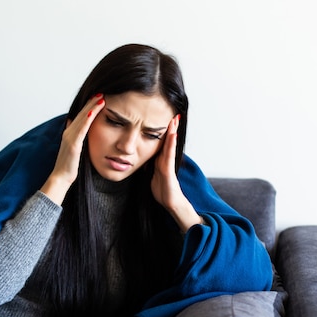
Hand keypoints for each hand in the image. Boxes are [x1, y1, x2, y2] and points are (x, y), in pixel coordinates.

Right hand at [41, 94, 104, 204]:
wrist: (61, 177)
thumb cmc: (69, 165)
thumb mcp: (74, 148)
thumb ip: (76, 137)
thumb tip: (76, 126)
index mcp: (70, 133)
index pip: (81, 116)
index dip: (89, 106)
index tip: (97, 98)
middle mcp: (69, 132)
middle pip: (82, 114)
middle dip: (91, 102)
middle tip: (101, 93)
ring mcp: (70, 138)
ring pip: (82, 118)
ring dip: (91, 107)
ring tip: (101, 98)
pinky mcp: (73, 145)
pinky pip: (81, 129)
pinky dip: (87, 120)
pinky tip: (93, 112)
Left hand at [151, 114, 202, 231]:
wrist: (171, 203)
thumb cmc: (162, 190)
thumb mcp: (152, 174)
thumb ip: (150, 165)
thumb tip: (142, 157)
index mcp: (161, 160)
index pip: (161, 142)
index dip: (163, 131)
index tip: (164, 118)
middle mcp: (166, 160)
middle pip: (168, 140)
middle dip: (170, 127)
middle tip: (173, 113)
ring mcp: (169, 165)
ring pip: (169, 145)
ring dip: (172, 132)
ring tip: (174, 120)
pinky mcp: (169, 172)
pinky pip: (169, 156)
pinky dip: (171, 145)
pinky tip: (172, 136)